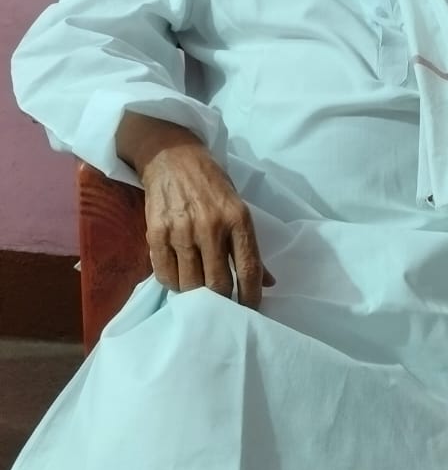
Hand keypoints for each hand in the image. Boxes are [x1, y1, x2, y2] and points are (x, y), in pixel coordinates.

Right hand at [116, 114, 273, 303]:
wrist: (172, 157)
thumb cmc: (211, 184)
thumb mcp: (238, 208)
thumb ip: (250, 246)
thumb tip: (268, 282)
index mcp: (238, 218)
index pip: (249, 269)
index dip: (251, 297)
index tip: (250, 312)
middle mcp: (211, 225)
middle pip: (218, 283)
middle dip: (222, 300)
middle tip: (221, 305)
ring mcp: (182, 229)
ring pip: (190, 284)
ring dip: (195, 295)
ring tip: (198, 294)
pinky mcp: (157, 232)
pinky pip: (165, 274)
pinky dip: (173, 284)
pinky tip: (179, 279)